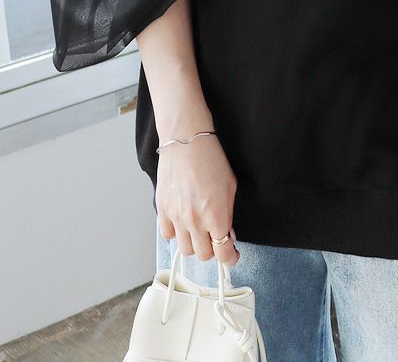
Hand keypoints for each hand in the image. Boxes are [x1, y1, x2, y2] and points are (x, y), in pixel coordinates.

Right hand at [156, 121, 240, 266]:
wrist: (187, 142)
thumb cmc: (211, 159)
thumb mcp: (230, 187)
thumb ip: (228, 214)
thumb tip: (227, 233)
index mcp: (216, 216)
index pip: (224, 253)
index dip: (230, 258)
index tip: (232, 255)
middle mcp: (195, 221)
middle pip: (204, 255)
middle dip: (213, 249)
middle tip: (216, 238)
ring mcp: (177, 217)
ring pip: (185, 249)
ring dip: (195, 243)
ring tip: (200, 229)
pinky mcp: (162, 210)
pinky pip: (168, 235)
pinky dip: (176, 233)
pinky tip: (183, 221)